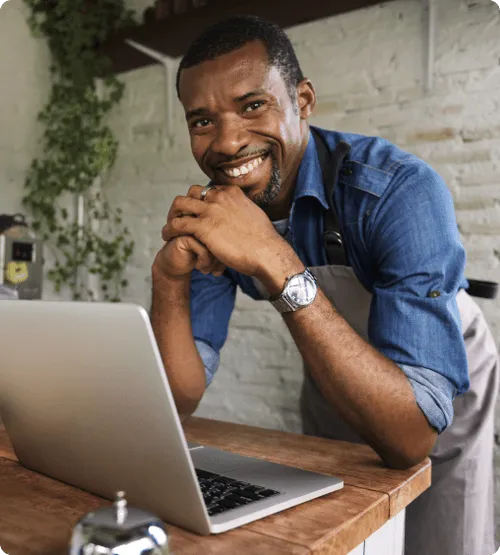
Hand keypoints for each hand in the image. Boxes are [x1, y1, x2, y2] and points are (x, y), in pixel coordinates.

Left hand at [162, 185, 288, 276]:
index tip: (196, 214)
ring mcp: (210, 210)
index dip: (199, 202)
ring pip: (179, 205)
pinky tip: (167, 237)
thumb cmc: (264, 241)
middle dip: (183, 206)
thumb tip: (241, 215)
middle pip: (191, 193)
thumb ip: (242, 211)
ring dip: (172, 215)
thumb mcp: (253, 215)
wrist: (267, 253)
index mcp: (232, 192)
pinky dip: (168, 230)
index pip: (208, 190)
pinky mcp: (203, 227)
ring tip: (169, 228)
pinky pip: (176, 224)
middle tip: (179, 219)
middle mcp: (219, 197)